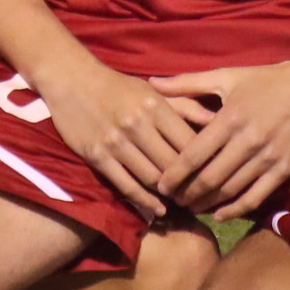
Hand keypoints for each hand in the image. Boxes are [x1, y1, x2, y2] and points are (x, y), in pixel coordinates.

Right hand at [40, 58, 211, 220]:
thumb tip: (217, 119)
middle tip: (200, 194)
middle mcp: (137, 124)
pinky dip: (145, 201)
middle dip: (189, 183)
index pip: (189, 142)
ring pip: (151, 177)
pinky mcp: (97, 156)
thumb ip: (185, 106)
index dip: (204, 162)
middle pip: (173, 164)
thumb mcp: (153, 90)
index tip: (212, 172)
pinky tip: (158, 208)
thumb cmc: (119, 86)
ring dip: (168, 194)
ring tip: (182, 201)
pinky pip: (126, 185)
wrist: (72, 80)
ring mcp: (115, 142)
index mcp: (155, 105)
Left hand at [151, 60, 289, 215]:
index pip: (194, 154)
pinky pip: (256, 196)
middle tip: (172, 200)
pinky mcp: (285, 168)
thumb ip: (188, 83)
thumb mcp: (227, 76)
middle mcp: (249, 141)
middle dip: (187, 194)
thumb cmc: (266, 79)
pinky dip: (236, 209)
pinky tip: (220, 214)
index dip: (174, 174)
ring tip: (191, 207)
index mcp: (231, 118)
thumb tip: (151, 82)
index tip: (160, 184)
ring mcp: (268, 157)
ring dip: (208, 203)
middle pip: (210, 178)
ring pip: (231, 190)